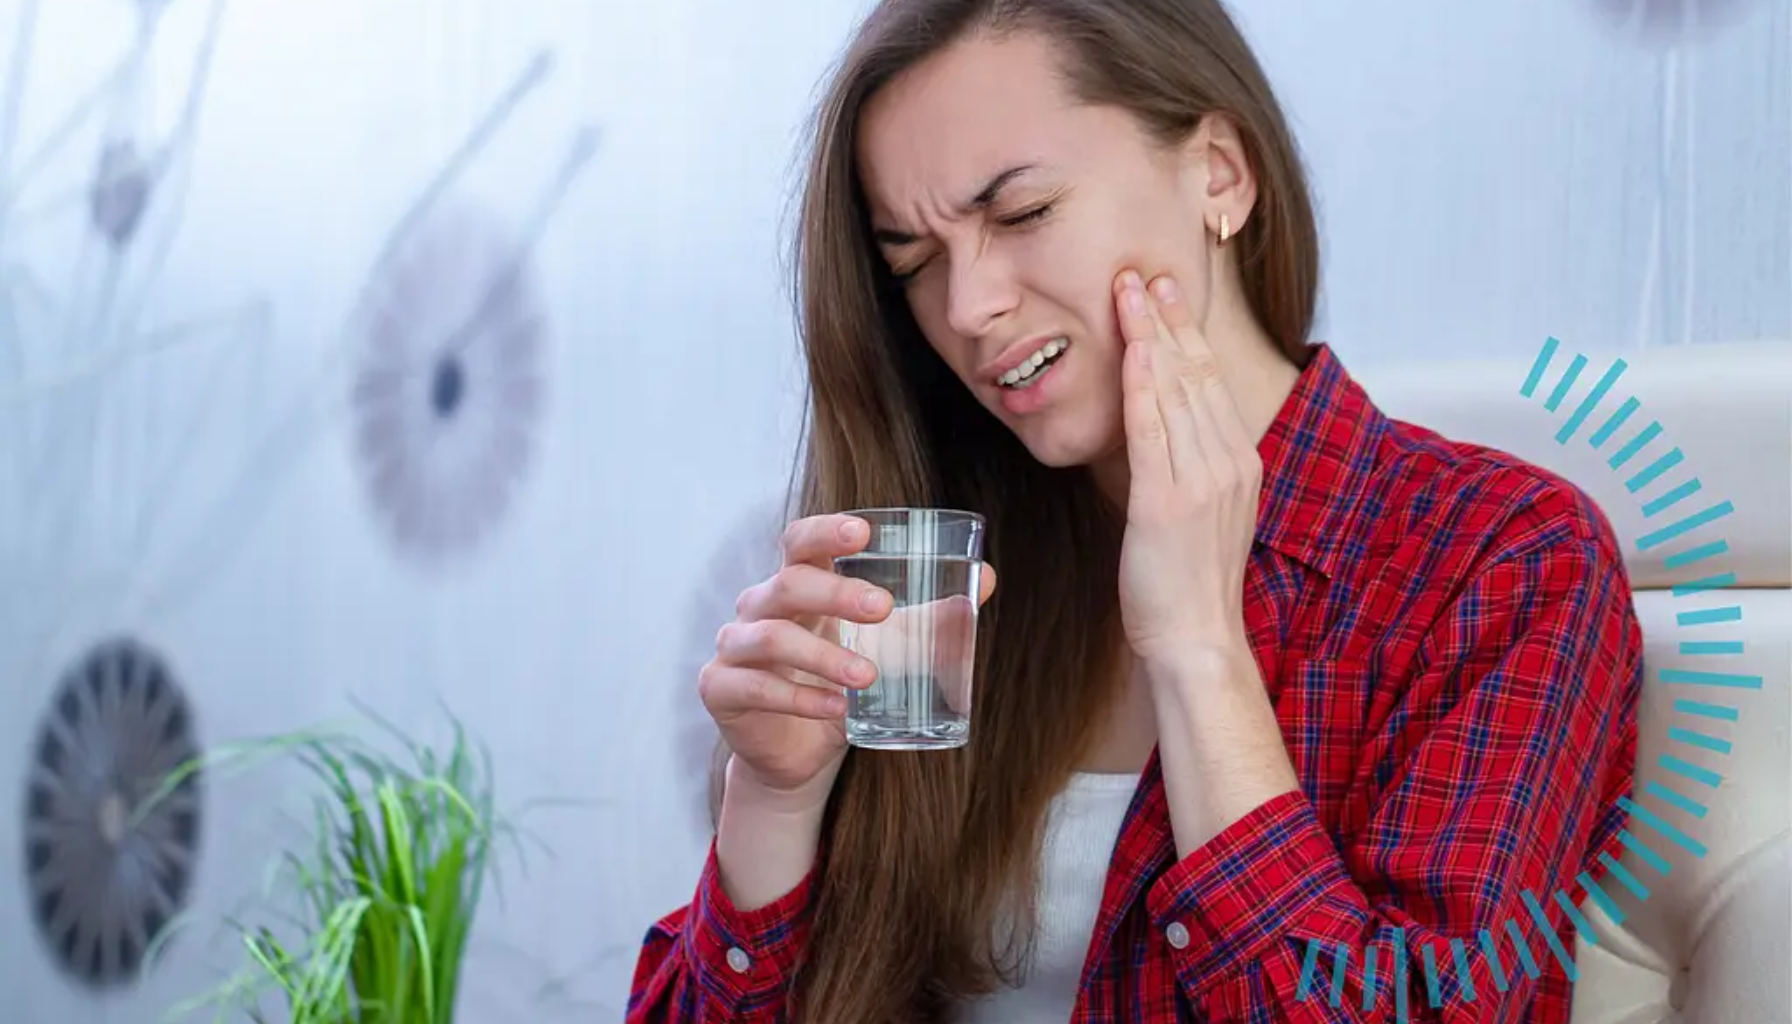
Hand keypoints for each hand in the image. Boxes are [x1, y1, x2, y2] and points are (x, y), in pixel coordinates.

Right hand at [698, 513, 996, 803]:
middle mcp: (760, 607)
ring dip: (823, 655)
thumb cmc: (843, 684)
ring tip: (867, 675)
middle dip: (837, 593)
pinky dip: (799, 698)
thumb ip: (931, 615)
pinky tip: (836, 710)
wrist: (801, 755)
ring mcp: (735, 647)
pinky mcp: (721, 689)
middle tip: (884, 609)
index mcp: (798, 585)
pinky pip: (755, 687)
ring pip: (771, 637)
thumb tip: (986, 578)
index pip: (801, 541)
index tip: (863, 531)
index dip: (826, 531)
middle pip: (788, 584)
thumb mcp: (890, 649)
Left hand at [1113, 270, 1260, 668]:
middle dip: (1168, 318)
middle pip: (1196, 373)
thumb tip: (1156, 434)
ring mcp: (1202, 480)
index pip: (1211, 381)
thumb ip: (1184, 468)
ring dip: (1150, 336)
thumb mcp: (1196, 515)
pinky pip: (1154, 430)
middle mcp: (1229, 462)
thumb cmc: (1186, 586)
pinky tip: (1131, 350)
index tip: (1166, 293)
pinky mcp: (1168, 502)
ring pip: (1176, 390)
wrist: (1196, 640)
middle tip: (1144, 271)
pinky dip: (1141, 385)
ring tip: (1128, 291)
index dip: (1186, 333)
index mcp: (1239, 462)